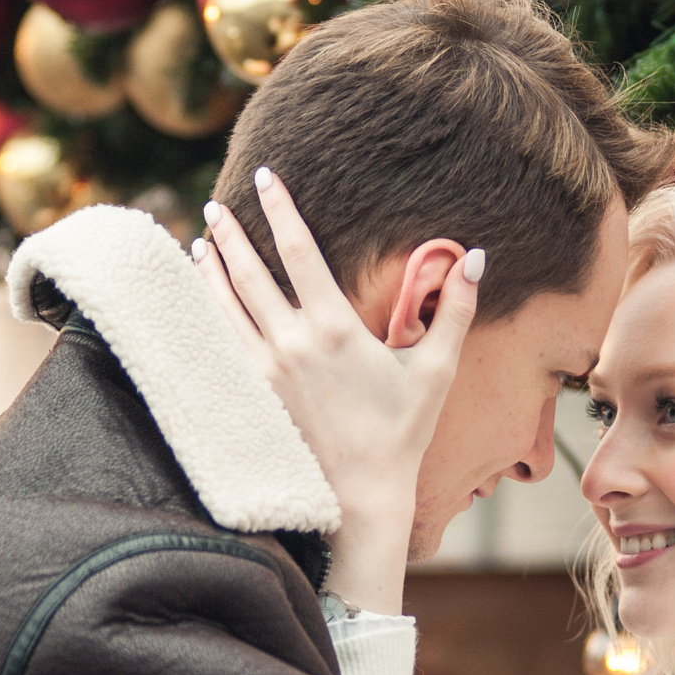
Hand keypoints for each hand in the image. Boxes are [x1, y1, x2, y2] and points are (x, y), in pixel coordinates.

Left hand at [191, 167, 479, 613]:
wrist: (360, 497)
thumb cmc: (402, 432)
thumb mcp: (435, 369)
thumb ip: (454, 309)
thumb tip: (475, 256)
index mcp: (333, 328)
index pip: (298, 250)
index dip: (280, 207)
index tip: (266, 177)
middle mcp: (291, 344)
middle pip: (249, 273)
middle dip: (230, 234)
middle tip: (214, 204)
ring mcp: (265, 372)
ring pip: (225, 308)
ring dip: (210, 272)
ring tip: (199, 243)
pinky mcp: (253, 397)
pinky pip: (221, 345)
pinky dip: (206, 317)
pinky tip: (198, 303)